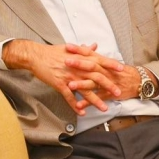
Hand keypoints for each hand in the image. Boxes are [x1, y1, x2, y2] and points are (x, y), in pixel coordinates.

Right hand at [2, 40, 125, 114]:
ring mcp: (69, 76)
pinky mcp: (60, 84)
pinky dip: (75, 105)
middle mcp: (77, 67)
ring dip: (95, 100)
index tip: (122, 69)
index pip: (100, 61)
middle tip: (118, 93)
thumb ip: (84, 49)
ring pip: (85, 90)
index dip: (111, 65)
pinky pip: (69, 97)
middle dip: (108, 85)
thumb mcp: (71, 48)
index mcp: (81, 58)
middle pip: (96, 77)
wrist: (36, 56)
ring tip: (105, 108)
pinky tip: (81, 113)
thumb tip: (94, 46)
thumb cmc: (53, 52)